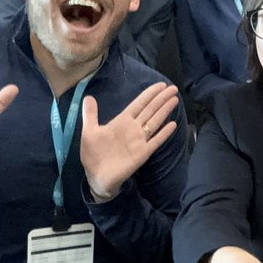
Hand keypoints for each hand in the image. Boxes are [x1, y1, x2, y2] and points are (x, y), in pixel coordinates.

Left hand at [80, 82, 178, 200]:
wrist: (97, 177)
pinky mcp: (142, 153)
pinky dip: (164, 133)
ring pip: (154, 122)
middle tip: (174, 88)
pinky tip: (172, 124)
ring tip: (174, 100)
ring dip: (164, 111)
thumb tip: (88, 97)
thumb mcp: (89, 132)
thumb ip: (90, 114)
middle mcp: (133, 129)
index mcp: (121, 122)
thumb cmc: (93, 155)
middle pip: (150, 110)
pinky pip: (155, 141)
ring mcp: (139, 141)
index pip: (139, 104)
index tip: (161, 85)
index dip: (149, 94)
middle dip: (161, 99)